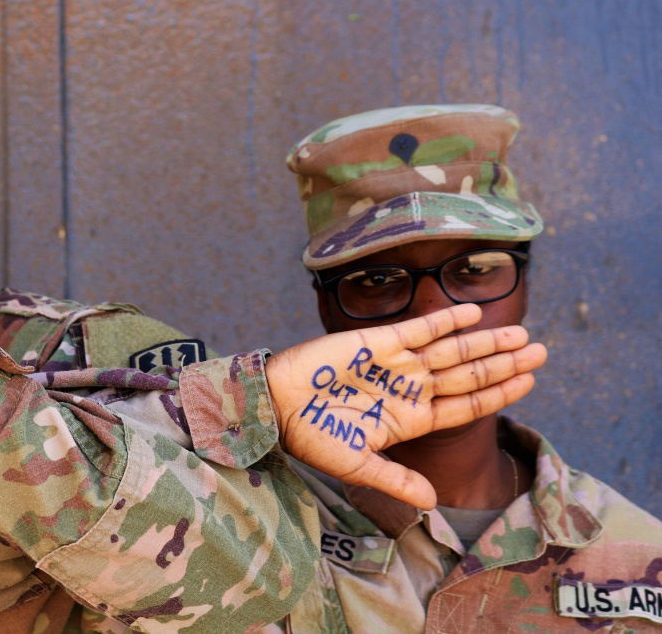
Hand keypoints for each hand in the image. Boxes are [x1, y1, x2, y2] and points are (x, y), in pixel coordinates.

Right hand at [266, 305, 545, 509]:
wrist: (277, 404)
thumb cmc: (312, 437)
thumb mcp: (357, 464)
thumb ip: (396, 479)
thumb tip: (432, 505)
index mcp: (410, 419)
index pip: (466, 405)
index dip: (498, 394)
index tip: (531, 383)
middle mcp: (411, 389)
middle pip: (468, 374)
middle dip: (505, 364)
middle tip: (542, 352)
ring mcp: (397, 363)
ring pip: (452, 350)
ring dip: (486, 341)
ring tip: (521, 333)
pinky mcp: (379, 341)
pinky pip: (420, 327)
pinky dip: (446, 319)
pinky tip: (473, 312)